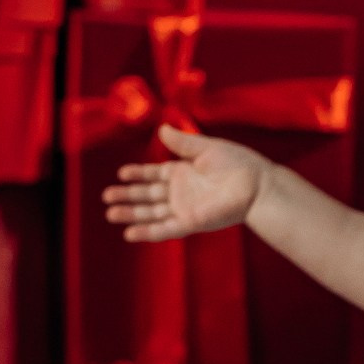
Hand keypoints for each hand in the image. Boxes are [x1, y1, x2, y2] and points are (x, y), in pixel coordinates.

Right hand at [102, 126, 268, 241]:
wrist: (257, 184)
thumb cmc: (238, 164)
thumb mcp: (207, 148)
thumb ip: (183, 143)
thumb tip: (161, 129)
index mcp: (183, 173)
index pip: (153, 175)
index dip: (137, 175)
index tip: (120, 174)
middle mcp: (181, 193)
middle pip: (147, 195)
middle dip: (126, 196)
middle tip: (106, 198)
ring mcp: (184, 208)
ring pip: (151, 213)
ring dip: (131, 214)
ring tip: (110, 214)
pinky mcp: (191, 222)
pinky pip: (165, 229)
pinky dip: (148, 232)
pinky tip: (129, 233)